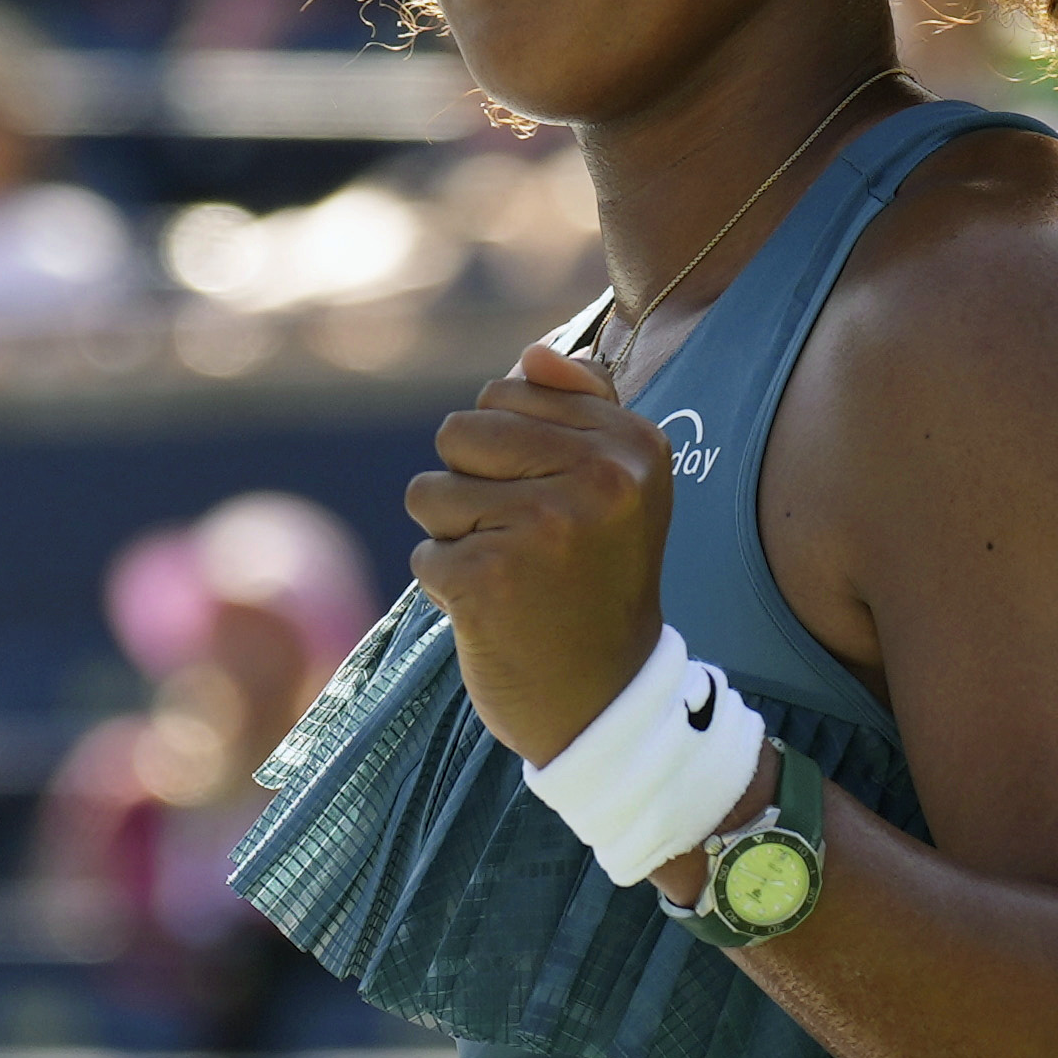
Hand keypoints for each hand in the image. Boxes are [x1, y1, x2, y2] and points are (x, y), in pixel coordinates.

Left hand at [409, 340, 671, 760]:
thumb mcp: (619, 490)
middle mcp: (596, 479)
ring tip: (509, 574)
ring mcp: (541, 528)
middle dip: (470, 484)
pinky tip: (496, 612)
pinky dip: (447, 587)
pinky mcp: (487, 578)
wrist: (605, 703)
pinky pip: (425, 552)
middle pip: (459, 431)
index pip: (508, 390)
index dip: (508, 450)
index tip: (557, 504)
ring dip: (453, 535)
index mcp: (632, 446)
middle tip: (524, 543)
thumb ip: (581, 410)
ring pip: (430, 490)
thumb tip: (530, 354)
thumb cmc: (600, 586)